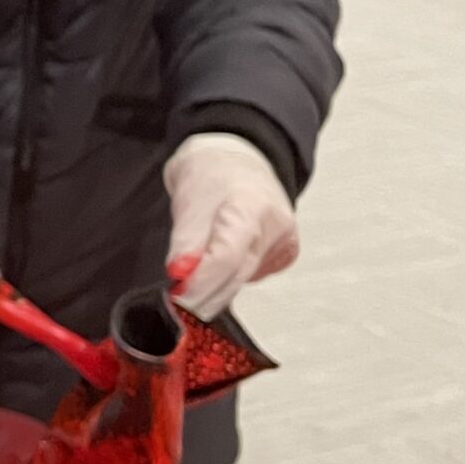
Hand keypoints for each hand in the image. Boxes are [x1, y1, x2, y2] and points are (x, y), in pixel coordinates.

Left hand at [163, 132, 297, 319]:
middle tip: (179, 301)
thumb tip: (181, 276)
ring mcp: (285, 240)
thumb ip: (185, 244)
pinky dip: (232, 275)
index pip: (227, 257)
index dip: (201, 283)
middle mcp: (276, 224)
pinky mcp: (285, 253)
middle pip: (238, 273)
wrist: (235, 163)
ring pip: (244, 278)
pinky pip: (252, 275)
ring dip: (217, 284)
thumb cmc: (211, 176)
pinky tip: (224, 257)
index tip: (179, 296)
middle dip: (205, 293)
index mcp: (251, 205)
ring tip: (196, 267)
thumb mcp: (187, 203)